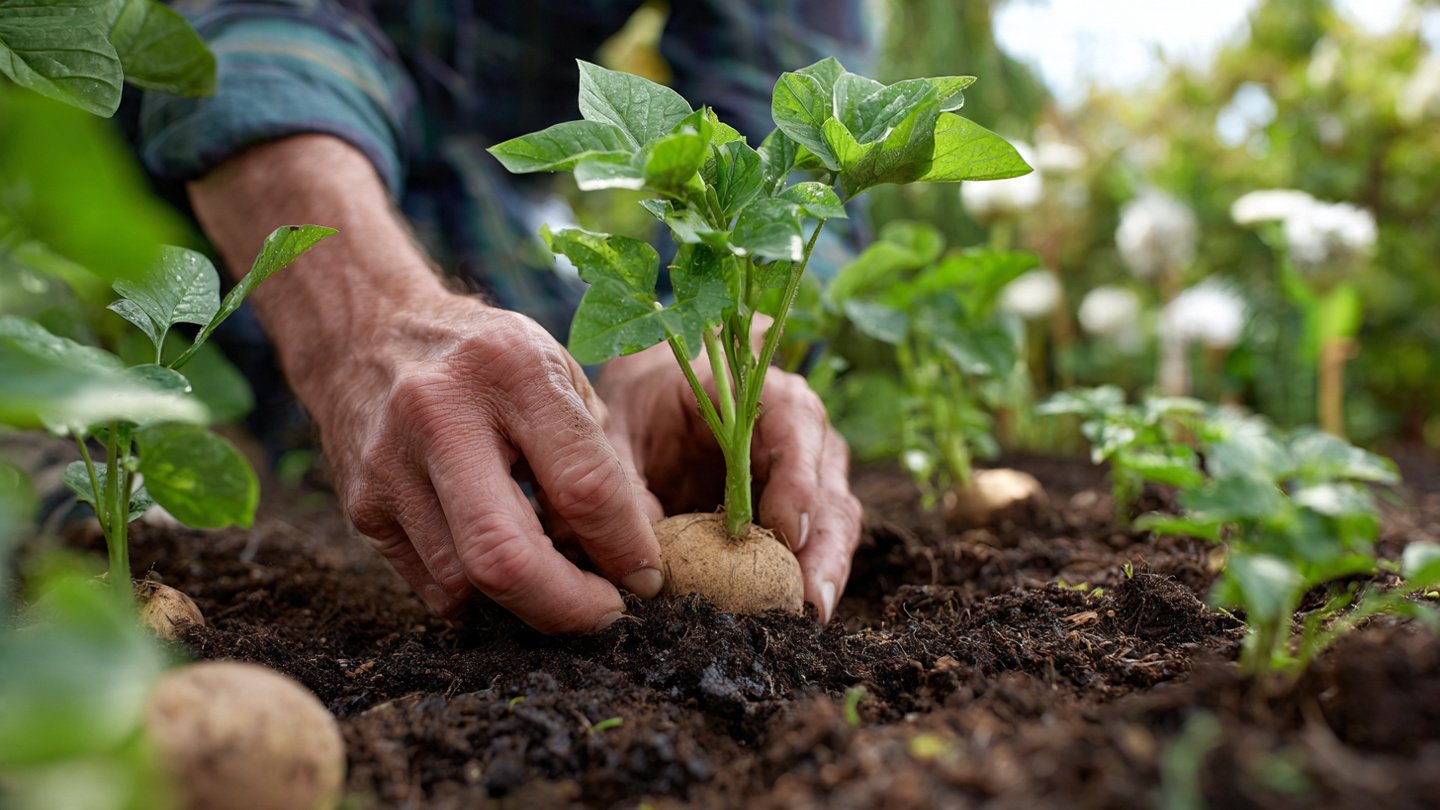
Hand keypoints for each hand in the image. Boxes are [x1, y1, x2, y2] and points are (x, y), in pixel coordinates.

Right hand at [298, 294, 664, 632]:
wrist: (366, 330)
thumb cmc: (487, 360)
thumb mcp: (557, 377)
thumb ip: (602, 461)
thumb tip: (639, 560)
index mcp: (512, 370)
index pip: (583, 485)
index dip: (625, 546)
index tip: (645, 577)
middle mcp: (441, 414)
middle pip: (506, 556)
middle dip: (568, 606)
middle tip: (604, 611)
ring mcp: (391, 464)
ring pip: (468, 582)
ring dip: (526, 601)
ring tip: (556, 579)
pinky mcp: (362, 504)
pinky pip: (433, 586)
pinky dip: (481, 595)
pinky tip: (502, 567)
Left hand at [594, 341, 862, 622]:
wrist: (654, 399)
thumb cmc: (641, 407)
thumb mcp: (618, 430)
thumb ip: (625, 482)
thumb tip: (640, 562)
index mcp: (758, 391)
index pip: (795, 425)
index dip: (797, 479)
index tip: (786, 531)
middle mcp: (799, 429)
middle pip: (828, 485)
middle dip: (823, 545)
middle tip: (808, 599)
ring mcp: (809, 470)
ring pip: (835, 520)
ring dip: (826, 568)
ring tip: (810, 615)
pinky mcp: (801, 507)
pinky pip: (818, 542)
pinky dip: (811, 576)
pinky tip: (799, 613)